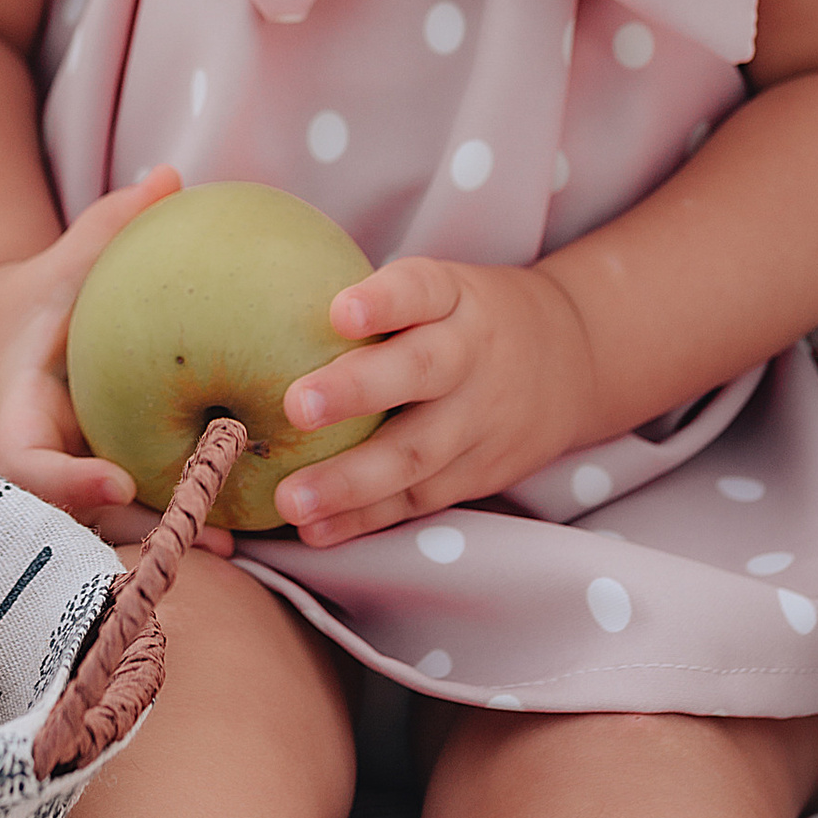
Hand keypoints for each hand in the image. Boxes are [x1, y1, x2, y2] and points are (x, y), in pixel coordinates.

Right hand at [0, 169, 234, 557]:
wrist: (14, 340)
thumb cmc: (45, 295)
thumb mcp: (69, 261)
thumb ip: (110, 226)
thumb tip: (169, 176)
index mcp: (19, 416)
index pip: (27, 463)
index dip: (67, 481)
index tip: (119, 480)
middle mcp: (45, 465)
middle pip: (78, 519)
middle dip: (135, 534)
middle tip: (202, 535)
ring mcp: (74, 486)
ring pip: (115, 529)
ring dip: (170, 538)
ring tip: (234, 544)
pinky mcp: (108, 491)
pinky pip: (143, 510)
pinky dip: (186, 517)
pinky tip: (249, 522)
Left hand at [276, 256, 602, 549]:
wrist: (571, 360)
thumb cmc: (464, 318)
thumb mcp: (440, 287)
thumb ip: (371, 300)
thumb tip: (246, 303)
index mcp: (456, 299)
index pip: (422, 289)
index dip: (385, 301)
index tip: (340, 311)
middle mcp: (472, 356)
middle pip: (421, 372)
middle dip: (358, 391)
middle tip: (295, 405)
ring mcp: (479, 419)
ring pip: (418, 453)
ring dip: (352, 481)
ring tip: (292, 499)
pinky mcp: (479, 472)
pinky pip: (419, 498)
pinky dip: (367, 518)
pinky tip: (318, 531)